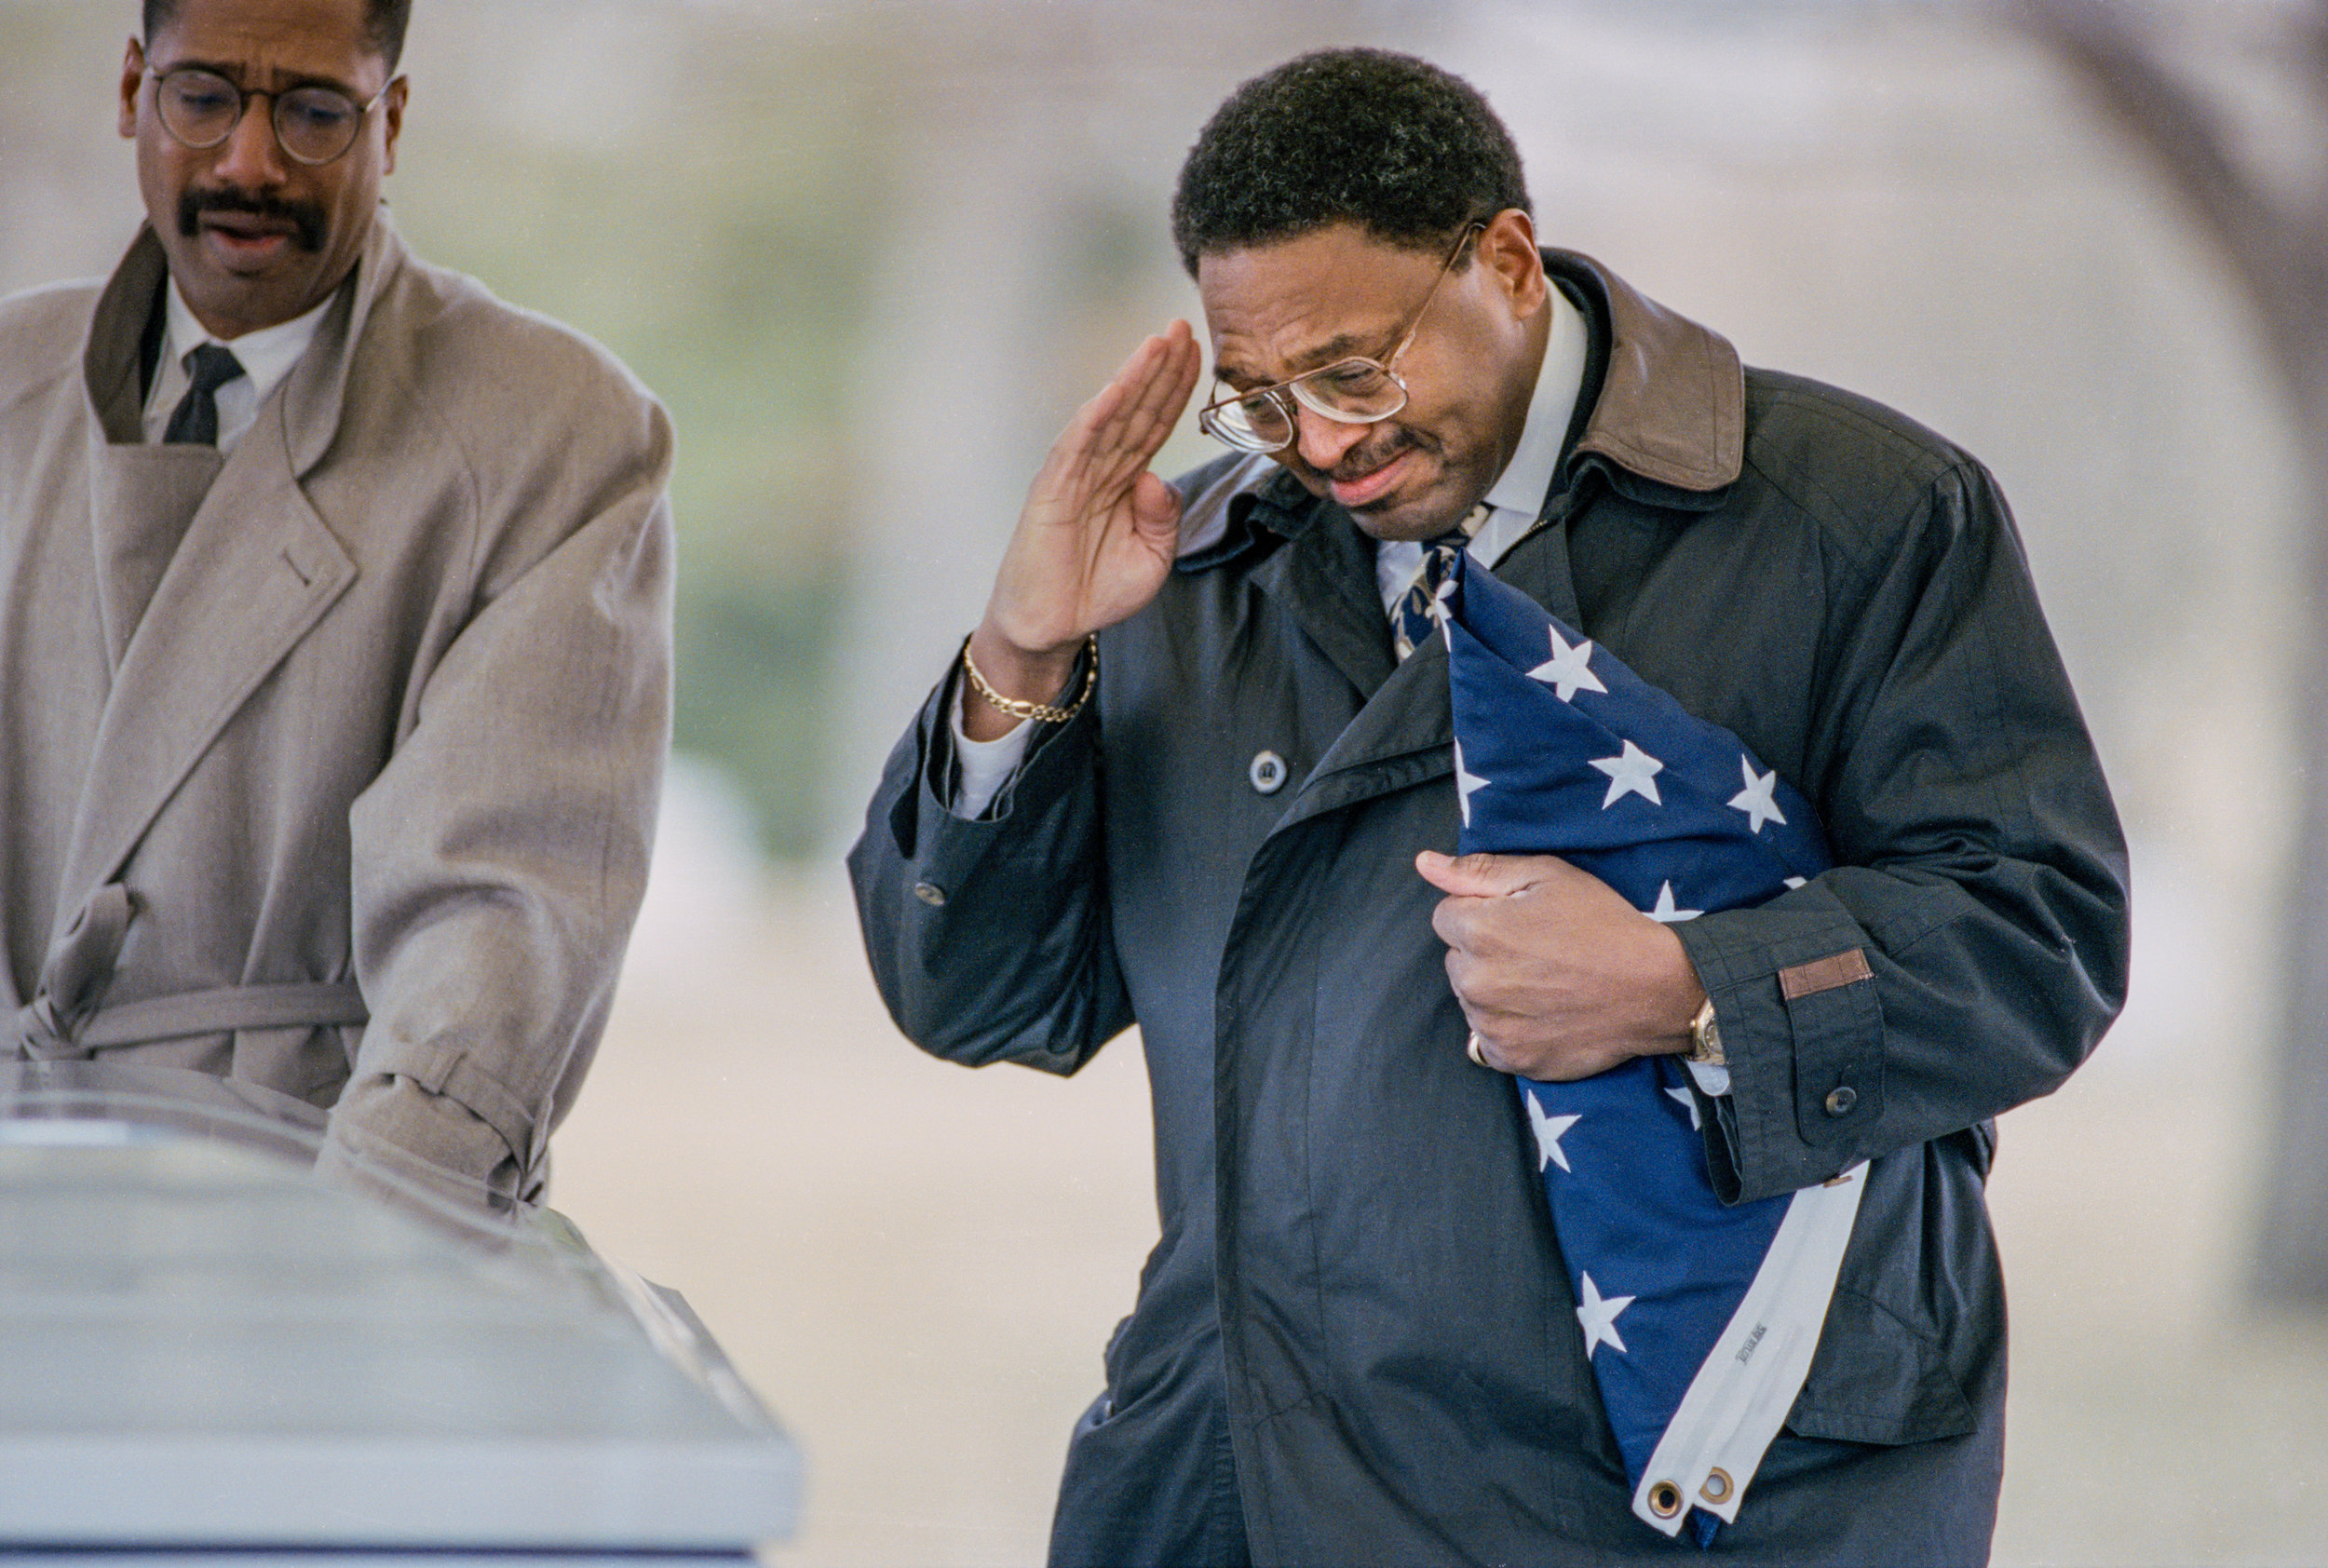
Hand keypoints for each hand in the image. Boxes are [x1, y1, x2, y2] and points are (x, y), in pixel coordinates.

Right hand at [965, 321, 1203, 737]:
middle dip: (1162, 368)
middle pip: (1138, 408)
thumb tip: (1160, 478)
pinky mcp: (1051, 491)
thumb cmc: (1096, 591)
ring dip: (1133, 379)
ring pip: (1110, 416)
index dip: (1177, 388)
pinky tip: (1113, 390)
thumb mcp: (1153, 559)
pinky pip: (1076, 447)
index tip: (1200, 351)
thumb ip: (1165, 519)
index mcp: (1127, 479)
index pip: (1156, 423)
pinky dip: (1094, 418)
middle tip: (1184, 325)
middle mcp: (1101, 467)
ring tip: (1158, 343)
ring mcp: (1075, 474)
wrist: (1052, 626)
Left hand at [1416, 850, 1706, 1080]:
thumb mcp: (1547, 876)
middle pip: (1456, 959)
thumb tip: (1424, 864)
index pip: (1446, 917)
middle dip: (1484, 952)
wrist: (1656, 988)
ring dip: (1495, 991)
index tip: (1520, 920)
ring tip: (1546, 983)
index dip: (1482, 913)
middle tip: (1538, 951)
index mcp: (1478, 931)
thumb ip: (1479, 871)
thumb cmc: (1604, 923)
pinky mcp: (1511, 1058)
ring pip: (1472, 999)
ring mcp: (1491, 1025)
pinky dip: (1509, 1027)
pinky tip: (1545, 1012)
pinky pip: (1489, 1038)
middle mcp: (1475, 981)